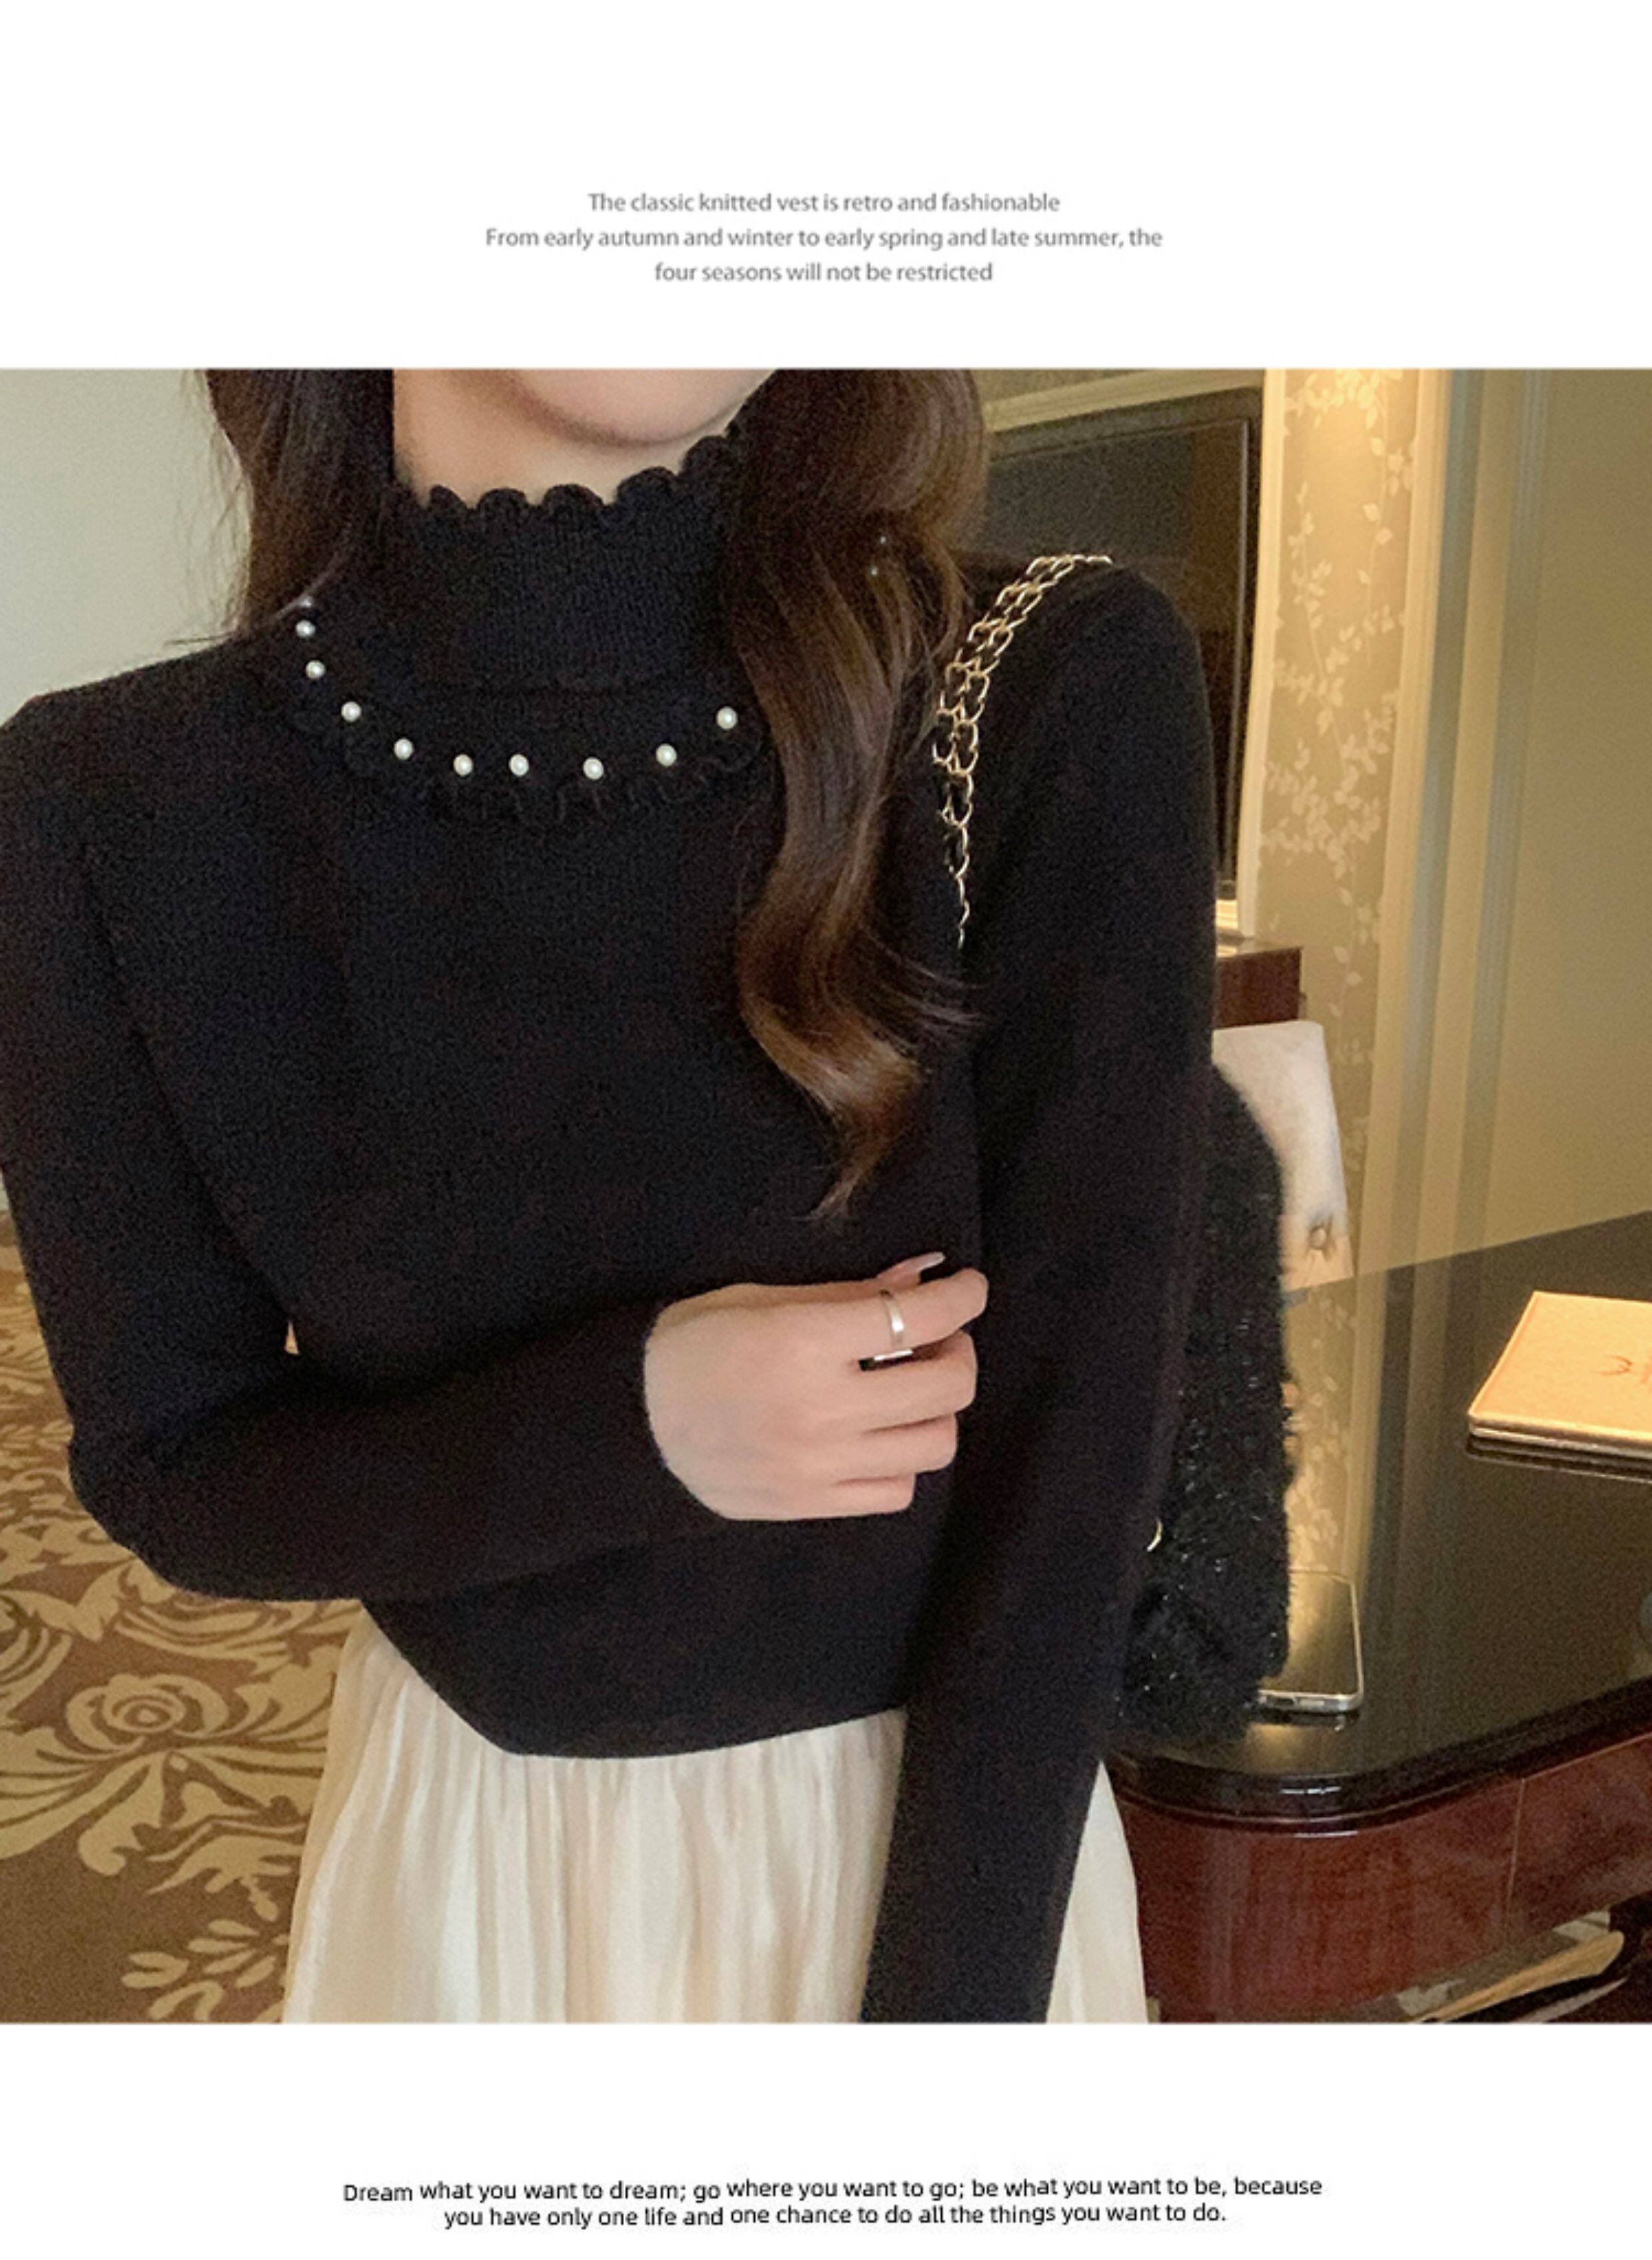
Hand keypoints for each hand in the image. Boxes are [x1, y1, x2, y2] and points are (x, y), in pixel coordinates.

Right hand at [642, 1255, 988, 1520]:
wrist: (630, 1426)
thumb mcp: (763, 1299)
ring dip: (938, 1408)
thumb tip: (925, 1274)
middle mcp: (820, 1409)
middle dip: (959, 1351)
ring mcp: (820, 1466)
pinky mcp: (812, 1505)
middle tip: (939, 1337)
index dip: (961, 1297)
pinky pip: (897, 1490)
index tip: (970, 1287)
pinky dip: (904, 1458)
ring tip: (911, 1386)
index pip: (914, 1317)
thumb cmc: (694, 1345)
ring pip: (933, 1444)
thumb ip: (850, 1293)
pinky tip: (878, 1432)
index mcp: (802, 1342)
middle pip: (945, 1387)